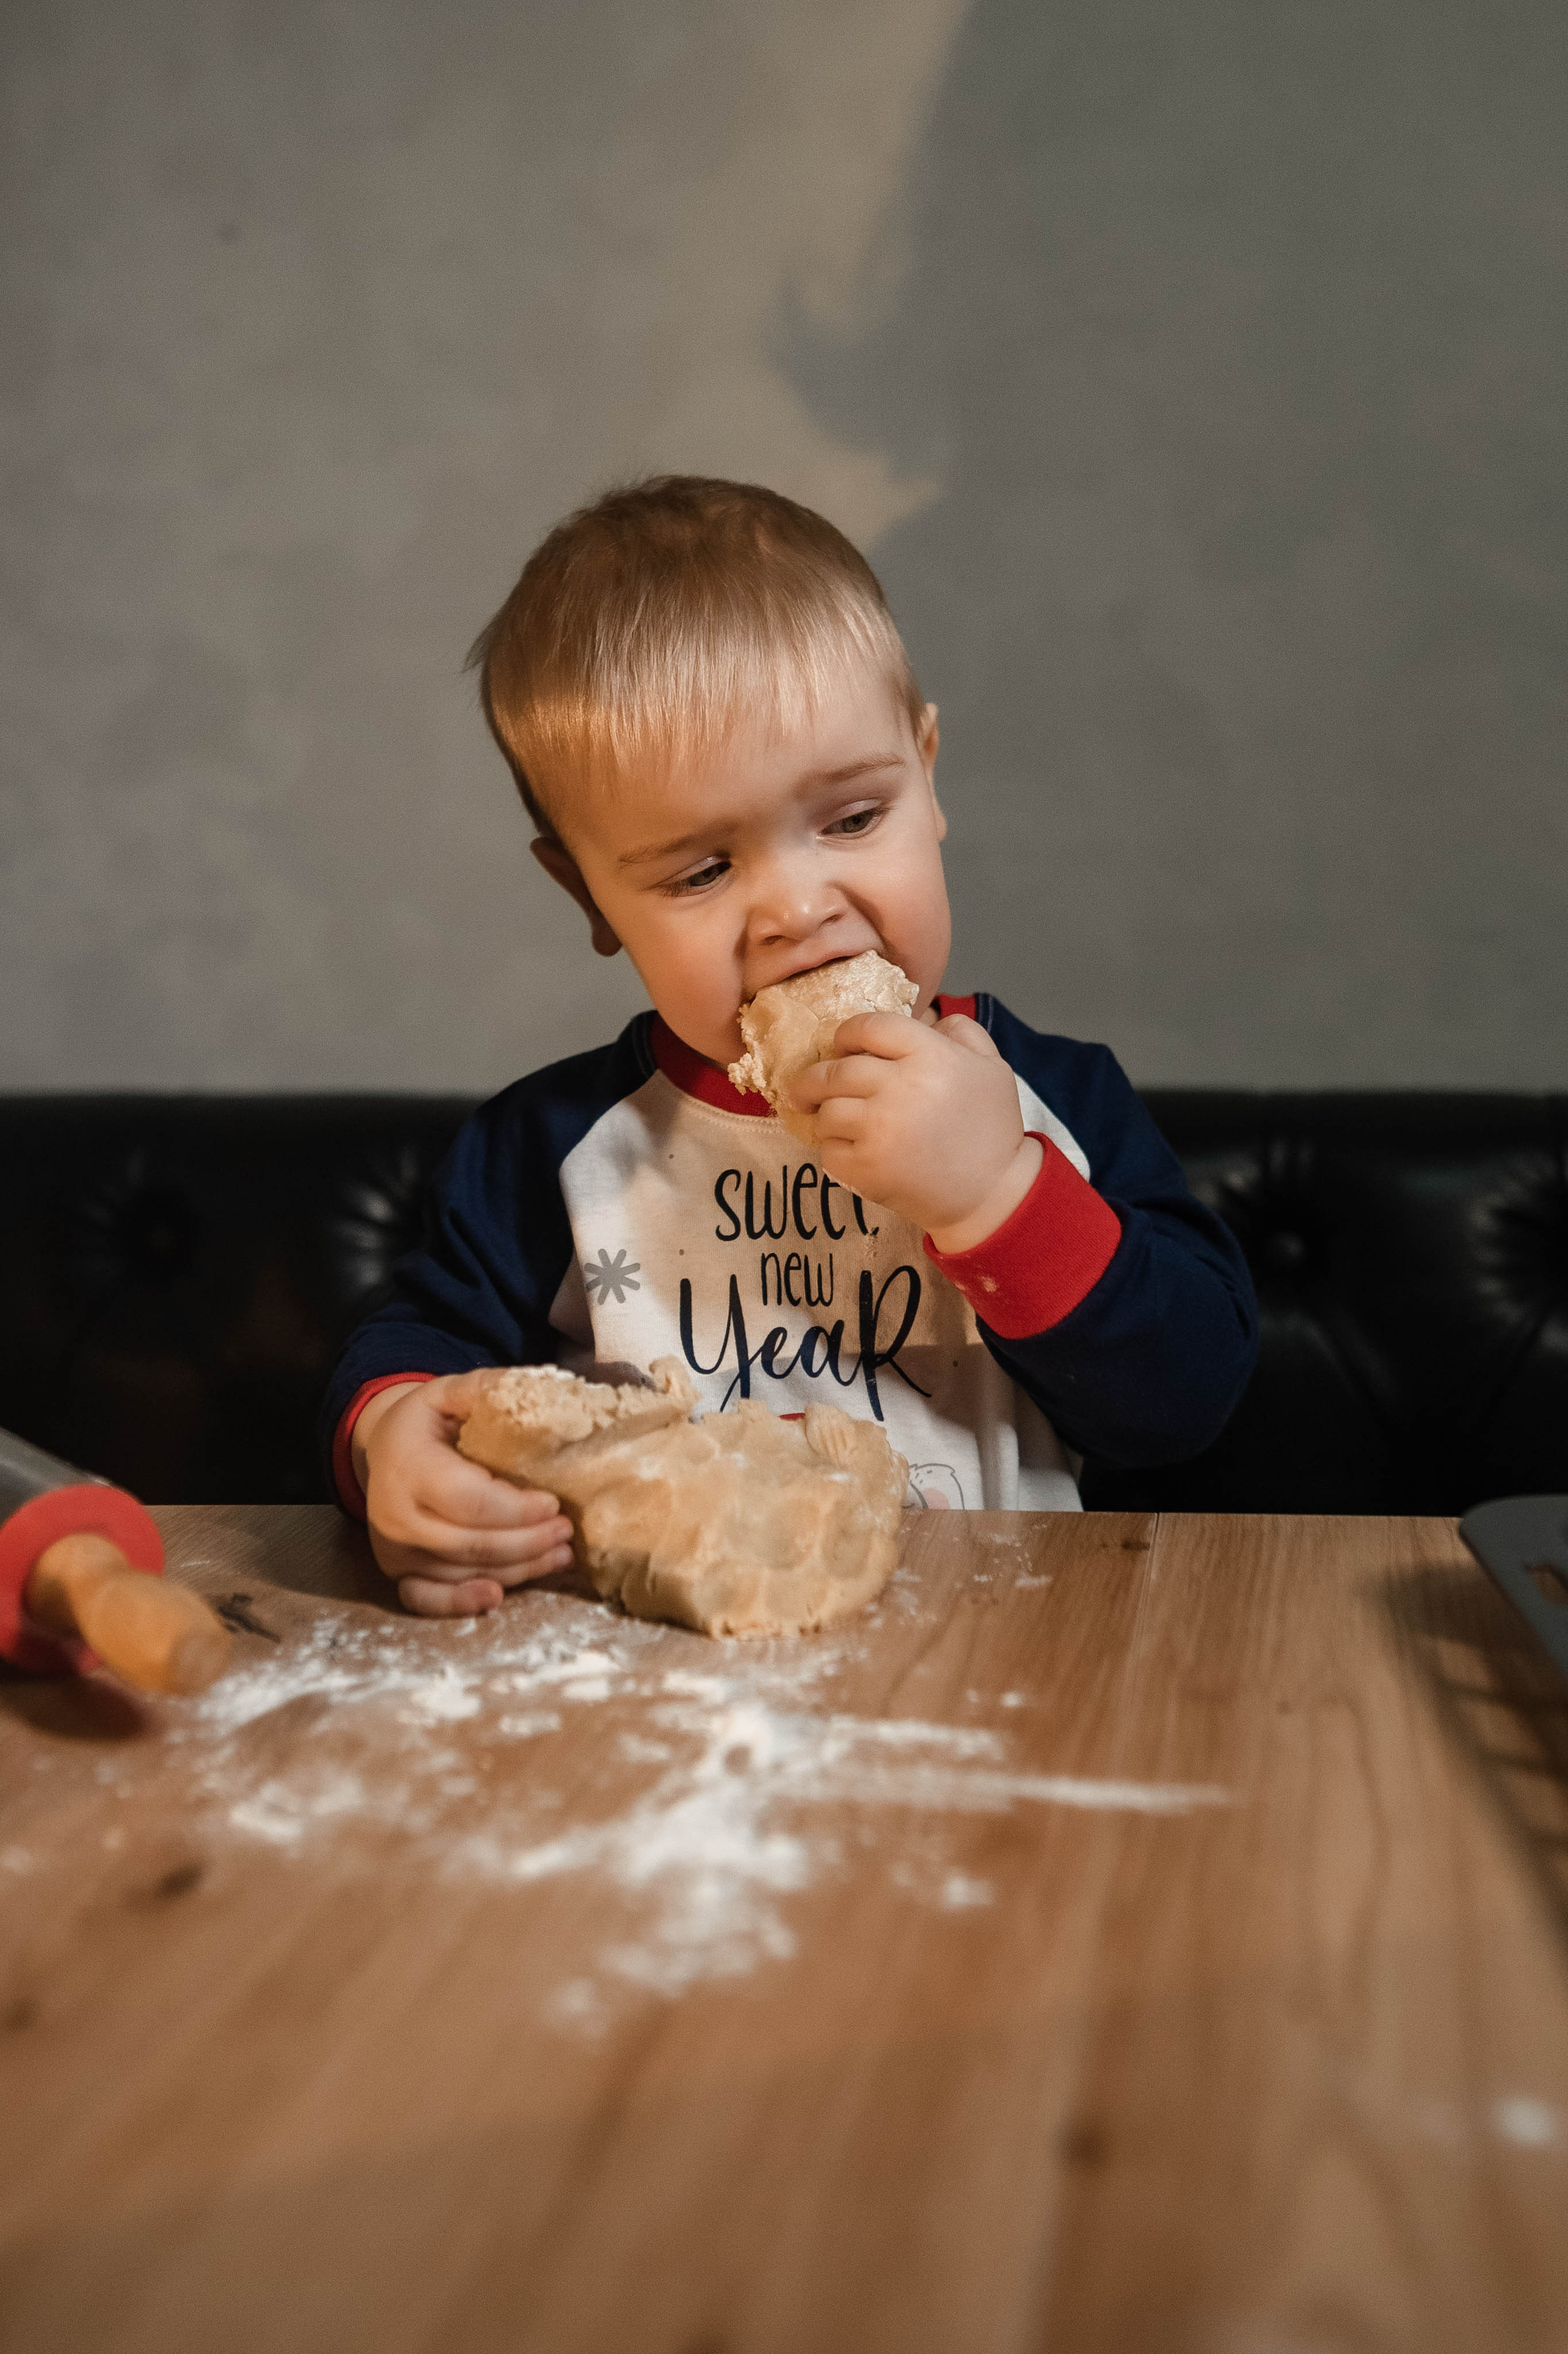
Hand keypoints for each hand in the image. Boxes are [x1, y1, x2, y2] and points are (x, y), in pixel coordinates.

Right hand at [354, 1373, 574, 1617]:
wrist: (381, 1450)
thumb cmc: (426, 1423)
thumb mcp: (449, 1393)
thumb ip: (486, 1389)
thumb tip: (539, 1385)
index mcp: (409, 1467)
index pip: (471, 1501)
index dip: (517, 1509)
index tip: (555, 1504)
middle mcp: (396, 1515)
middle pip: (472, 1544)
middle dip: (528, 1542)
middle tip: (567, 1531)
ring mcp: (394, 1550)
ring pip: (463, 1572)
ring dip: (517, 1570)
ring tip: (559, 1555)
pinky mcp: (397, 1572)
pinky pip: (427, 1600)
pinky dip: (462, 1603)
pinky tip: (497, 1596)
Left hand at [792, 1012, 1043, 1252]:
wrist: (994, 1195)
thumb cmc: (991, 1129)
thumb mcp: (992, 1067)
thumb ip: (962, 1032)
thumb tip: (929, 1019)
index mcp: (931, 1055)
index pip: (869, 1027)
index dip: (847, 1034)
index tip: (841, 1046)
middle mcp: (902, 1087)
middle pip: (835, 1071)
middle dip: (814, 1079)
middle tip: (808, 1088)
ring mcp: (880, 1129)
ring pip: (826, 1112)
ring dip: (827, 1116)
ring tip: (838, 1123)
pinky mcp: (867, 1168)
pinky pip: (828, 1151)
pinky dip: (835, 1151)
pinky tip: (853, 1152)